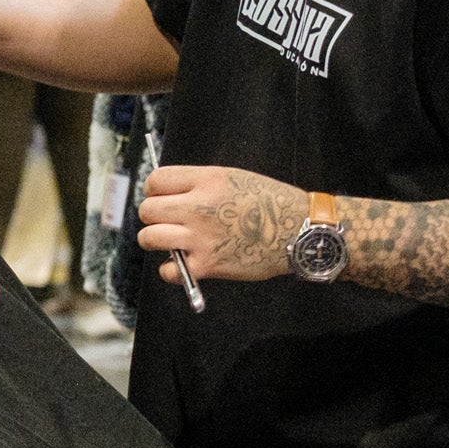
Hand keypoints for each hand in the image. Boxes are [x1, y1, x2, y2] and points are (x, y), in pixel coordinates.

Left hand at [136, 164, 305, 284]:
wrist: (301, 231)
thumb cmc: (270, 203)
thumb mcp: (234, 178)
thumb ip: (198, 183)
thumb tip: (165, 192)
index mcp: (207, 180)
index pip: (155, 181)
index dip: (154, 190)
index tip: (162, 198)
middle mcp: (200, 207)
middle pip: (147, 210)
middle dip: (154, 216)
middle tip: (168, 221)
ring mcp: (202, 237)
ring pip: (149, 237)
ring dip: (157, 240)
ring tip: (172, 241)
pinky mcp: (208, 264)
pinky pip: (168, 270)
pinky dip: (172, 270)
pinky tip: (184, 262)